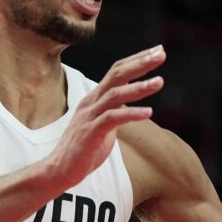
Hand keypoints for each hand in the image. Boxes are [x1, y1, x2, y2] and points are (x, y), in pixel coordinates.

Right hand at [42, 46, 165, 192]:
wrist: (59, 170)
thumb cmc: (83, 149)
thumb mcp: (102, 125)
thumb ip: (115, 112)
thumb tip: (131, 105)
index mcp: (95, 98)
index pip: (116, 71)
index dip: (137, 60)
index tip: (157, 51)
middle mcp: (92, 102)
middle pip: (117, 75)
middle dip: (140, 63)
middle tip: (161, 54)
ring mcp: (90, 116)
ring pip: (115, 94)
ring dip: (139, 87)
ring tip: (160, 82)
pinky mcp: (91, 132)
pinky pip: (112, 118)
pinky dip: (131, 114)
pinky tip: (148, 112)